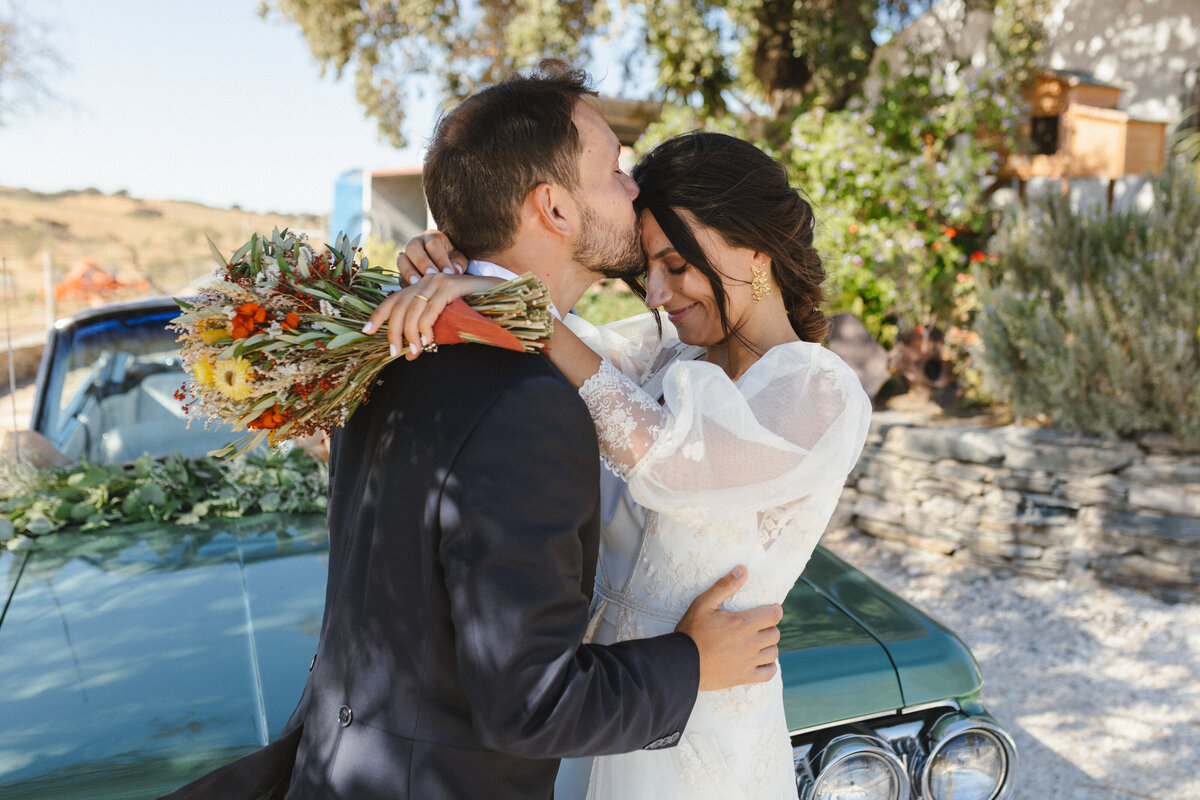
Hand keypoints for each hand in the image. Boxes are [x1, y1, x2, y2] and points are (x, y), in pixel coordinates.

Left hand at [363, 272, 500, 359]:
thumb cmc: (475, 313)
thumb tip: (409, 348)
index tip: (365, 331)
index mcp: (421, 288)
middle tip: (395, 353)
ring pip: (412, 311)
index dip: (377, 315)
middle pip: (398, 308)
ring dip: (410, 336)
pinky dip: (426, 328)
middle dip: (393, 333)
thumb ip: (427, 326)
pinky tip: (428, 341)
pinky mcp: (451, 286)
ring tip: (415, 353)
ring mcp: (439, 281)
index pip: (393, 300)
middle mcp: (426, 281)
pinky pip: (430, 310)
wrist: (504, 298)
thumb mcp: (446, 320)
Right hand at [397, 229, 469, 282]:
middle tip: (432, 275)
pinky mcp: (402, 270)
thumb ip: (458, 263)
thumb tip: (455, 271)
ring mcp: (406, 255)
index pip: (433, 243)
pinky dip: (405, 281)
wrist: (443, 265)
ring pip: (401, 259)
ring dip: (409, 272)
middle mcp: (417, 243)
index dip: (440, 257)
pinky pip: (399, 274)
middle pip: (412, 246)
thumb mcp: (459, 259)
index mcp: (433, 237)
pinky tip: (414, 291)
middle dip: (422, 262)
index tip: (449, 272)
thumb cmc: (453, 260)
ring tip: (417, 284)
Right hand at [675, 566, 782, 690]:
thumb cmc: (691, 631)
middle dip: (769, 626)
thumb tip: (743, 570)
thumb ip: (724, 586)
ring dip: (769, 645)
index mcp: (743, 623)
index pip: (774, 615)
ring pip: (774, 652)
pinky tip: (761, 660)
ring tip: (758, 641)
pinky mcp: (744, 677)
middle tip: (758, 625)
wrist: (681, 662)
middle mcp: (750, 643)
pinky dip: (769, 666)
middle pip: (775, 633)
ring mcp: (748, 662)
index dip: (774, 610)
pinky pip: (769, 673)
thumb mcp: (703, 603)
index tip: (769, 609)